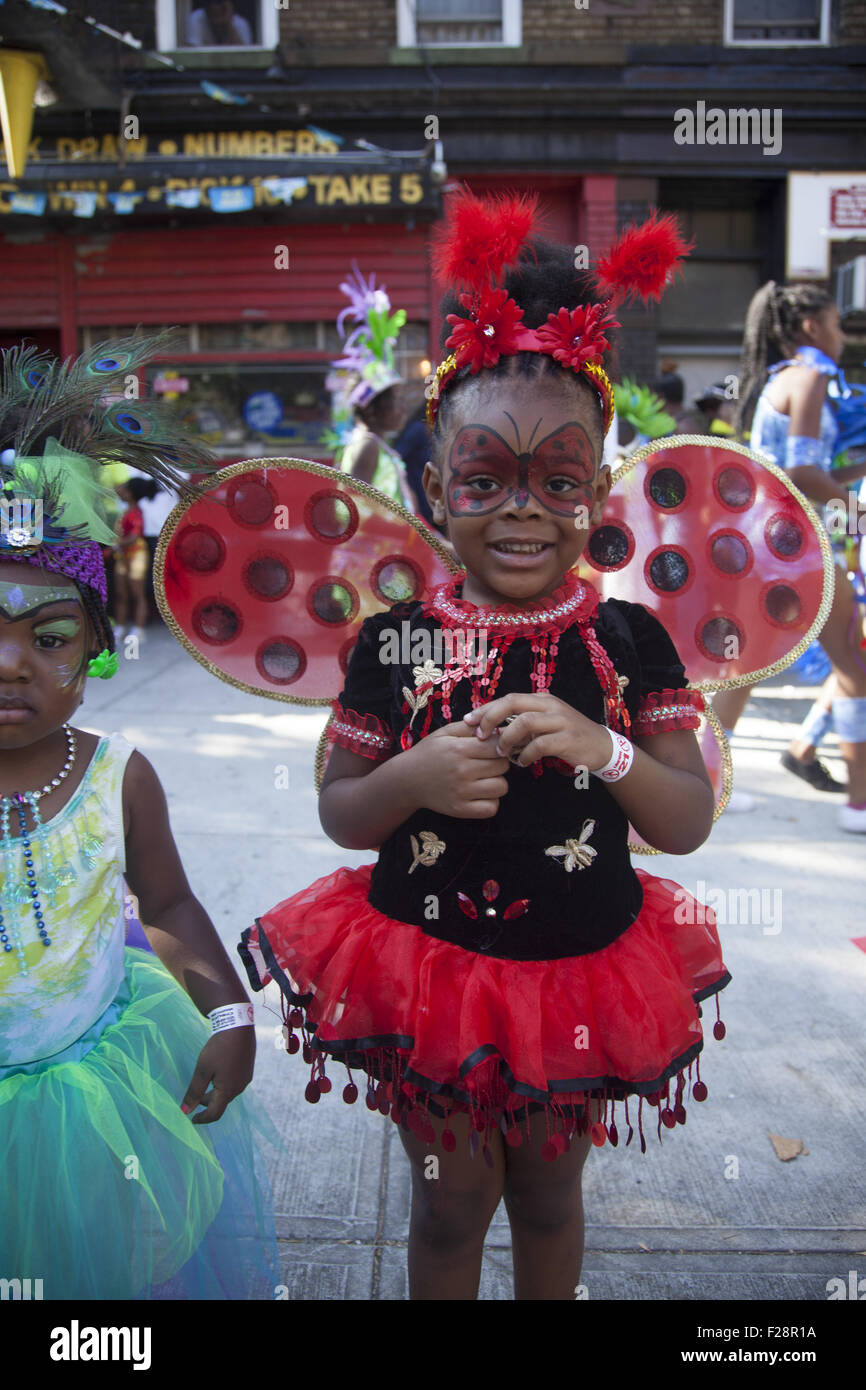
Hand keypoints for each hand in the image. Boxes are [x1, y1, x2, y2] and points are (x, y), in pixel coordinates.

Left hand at [180, 1027, 255, 1124]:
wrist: (238, 1026)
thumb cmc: (218, 1048)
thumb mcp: (202, 1070)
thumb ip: (194, 1092)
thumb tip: (185, 1111)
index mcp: (228, 1090)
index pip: (215, 1113)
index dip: (202, 1118)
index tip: (192, 1118)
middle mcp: (240, 1087)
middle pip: (222, 1102)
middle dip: (207, 1103)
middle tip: (195, 1097)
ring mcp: (246, 1078)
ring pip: (228, 1093)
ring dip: (215, 1093)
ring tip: (205, 1084)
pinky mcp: (248, 1069)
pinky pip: (235, 1083)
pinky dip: (223, 1085)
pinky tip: (217, 1073)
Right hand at [404, 717, 509, 818]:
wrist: (407, 780)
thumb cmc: (429, 753)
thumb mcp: (445, 733)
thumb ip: (470, 727)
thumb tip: (497, 727)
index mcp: (459, 749)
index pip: (497, 745)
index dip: (498, 745)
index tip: (492, 747)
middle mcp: (461, 771)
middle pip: (502, 766)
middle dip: (499, 762)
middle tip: (487, 762)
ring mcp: (461, 792)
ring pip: (501, 787)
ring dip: (497, 782)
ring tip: (484, 778)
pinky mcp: (460, 809)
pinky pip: (492, 808)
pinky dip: (491, 802)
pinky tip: (481, 794)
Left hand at [463, 692, 612, 772]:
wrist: (602, 747)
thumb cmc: (567, 737)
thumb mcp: (544, 725)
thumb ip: (521, 725)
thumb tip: (491, 731)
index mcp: (541, 699)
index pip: (508, 698)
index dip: (486, 708)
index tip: (468, 721)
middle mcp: (550, 705)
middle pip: (513, 702)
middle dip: (491, 718)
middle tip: (480, 735)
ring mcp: (560, 720)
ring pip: (524, 721)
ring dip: (507, 738)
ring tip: (502, 752)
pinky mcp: (568, 739)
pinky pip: (540, 744)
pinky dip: (526, 755)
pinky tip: (523, 762)